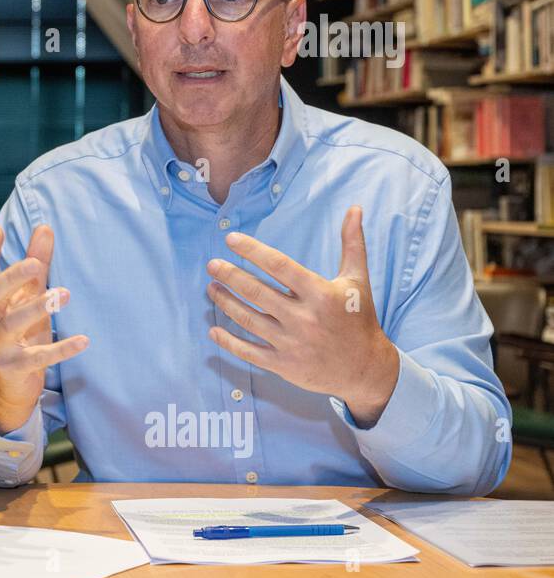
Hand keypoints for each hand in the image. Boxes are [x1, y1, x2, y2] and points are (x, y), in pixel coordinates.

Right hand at [0, 223, 88, 434]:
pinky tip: (83, 340)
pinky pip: (37, 358)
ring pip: (12, 325)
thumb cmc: (20, 334)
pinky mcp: (15, 368)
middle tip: (35, 264)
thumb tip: (45, 227)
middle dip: (11, 278)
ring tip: (64, 295)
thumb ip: (35, 264)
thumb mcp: (27, 298)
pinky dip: (61, 349)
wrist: (8, 387)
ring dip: (37, 308)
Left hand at [206, 205, 399, 426]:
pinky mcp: (284, 364)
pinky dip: (229, 342)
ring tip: (211, 288)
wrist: (366, 369)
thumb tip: (354, 208)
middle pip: (257, 292)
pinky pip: (249, 352)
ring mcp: (291, 343)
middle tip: (212, 265)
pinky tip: (214, 331)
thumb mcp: (358, 280)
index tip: (231, 239)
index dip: (252, 251)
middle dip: (230, 276)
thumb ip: (352, 244)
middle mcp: (304, 318)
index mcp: (320, 294)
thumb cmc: (360, 319)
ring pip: (248, 320)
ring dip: (225, 303)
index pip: (279, 266)